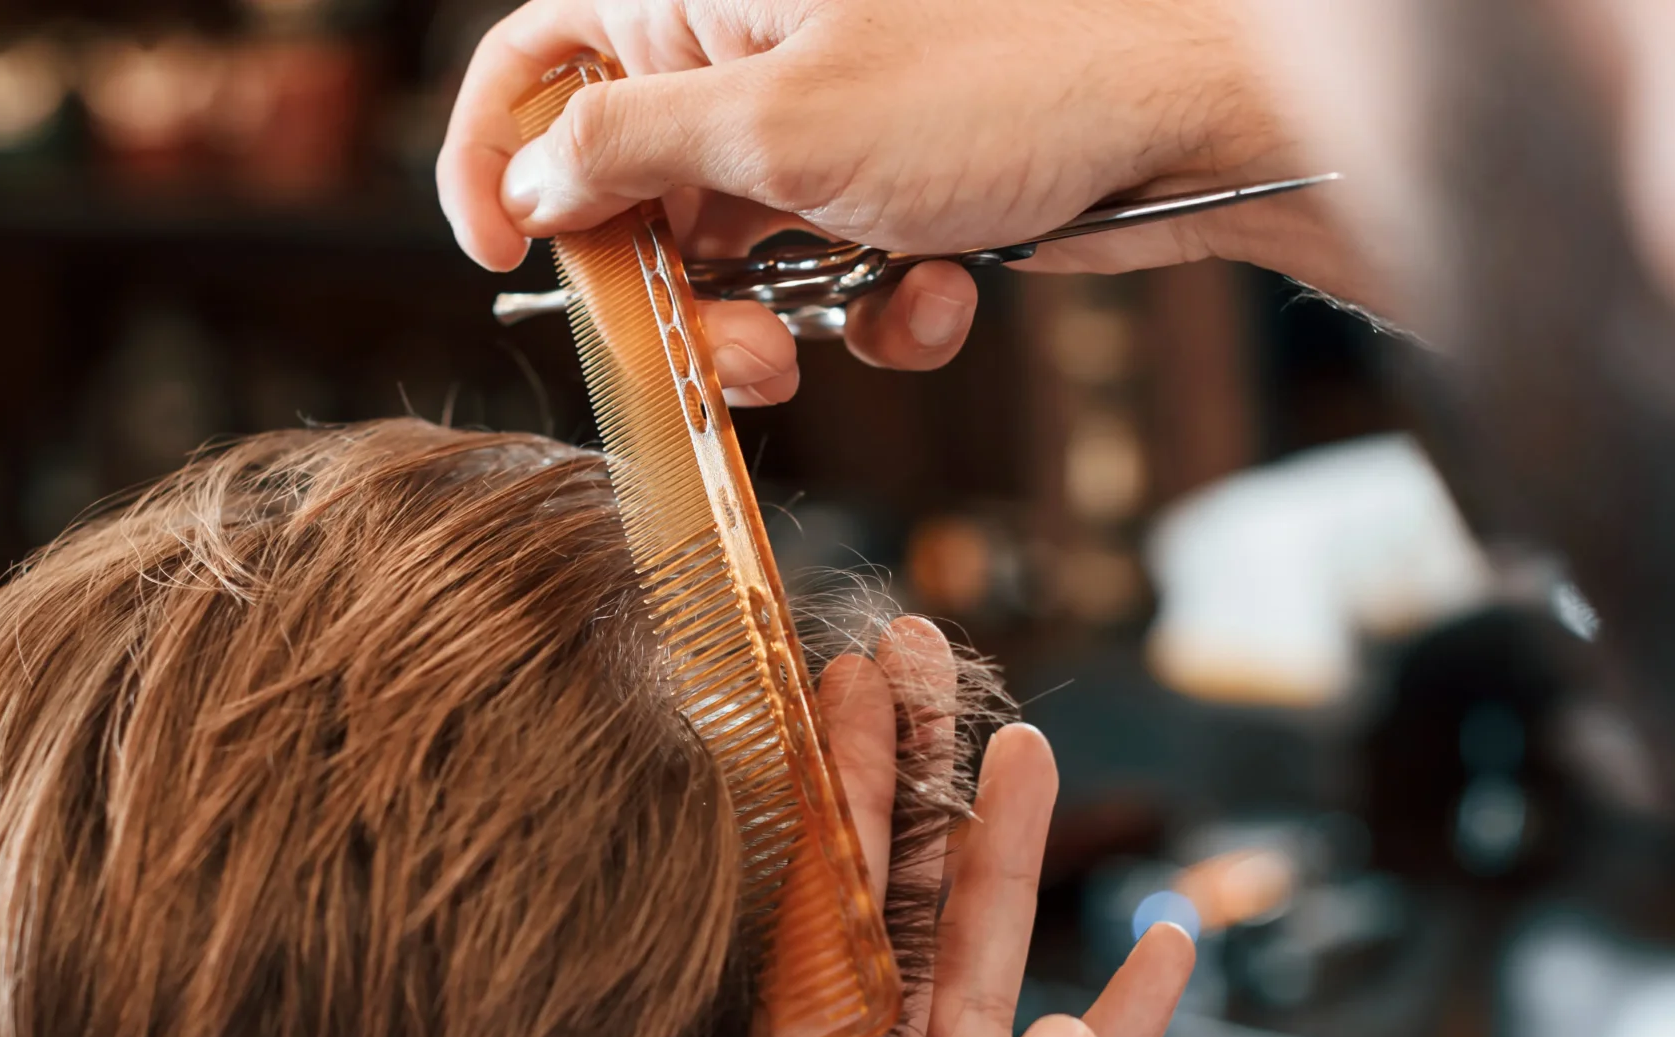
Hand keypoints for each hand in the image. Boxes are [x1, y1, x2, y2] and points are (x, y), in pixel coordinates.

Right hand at [438, 0, 1362, 404]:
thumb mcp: (778, 128)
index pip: (534, 59)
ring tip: (849, 325)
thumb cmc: (997, 83)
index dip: (493, 157)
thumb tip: (535, 185)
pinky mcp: (880, 175)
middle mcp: (742, 44)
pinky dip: (870, 302)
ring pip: (730, 246)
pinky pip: (825, 264)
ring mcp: (815, 112)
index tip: (500, 257)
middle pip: (628, 181)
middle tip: (723, 355)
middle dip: (670, 289)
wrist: (1181, 119)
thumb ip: (626, 151)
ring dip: (781, 314)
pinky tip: (935, 293)